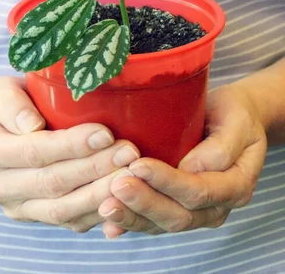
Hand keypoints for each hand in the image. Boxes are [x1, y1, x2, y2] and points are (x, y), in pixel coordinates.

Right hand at [0, 77, 139, 232]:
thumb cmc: (6, 105)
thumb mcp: (0, 91)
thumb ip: (11, 104)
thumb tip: (32, 125)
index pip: (33, 151)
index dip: (71, 146)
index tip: (106, 133)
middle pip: (51, 183)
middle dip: (94, 169)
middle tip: (129, 153)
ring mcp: (16, 207)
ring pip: (62, 210)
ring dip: (101, 194)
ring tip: (132, 174)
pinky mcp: (36, 217)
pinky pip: (71, 222)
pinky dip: (100, 213)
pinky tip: (125, 198)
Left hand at [98, 84, 267, 237]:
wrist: (229, 122)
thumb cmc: (232, 115)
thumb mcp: (236, 121)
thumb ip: (220, 147)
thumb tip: (191, 168)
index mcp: (235, 186)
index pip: (198, 191)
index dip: (167, 181)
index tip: (138, 165)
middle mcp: (215, 208)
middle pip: (178, 215)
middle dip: (145, 202)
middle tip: (116, 186)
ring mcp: (193, 215)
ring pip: (160, 225)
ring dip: (131, 217)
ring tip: (105, 206)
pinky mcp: (171, 213)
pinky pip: (149, 224)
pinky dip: (127, 224)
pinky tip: (107, 225)